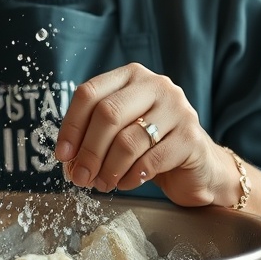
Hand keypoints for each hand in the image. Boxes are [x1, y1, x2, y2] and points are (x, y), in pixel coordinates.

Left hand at [54, 63, 231, 207]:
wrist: (198, 167)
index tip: (62, 154)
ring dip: (108, 168)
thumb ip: (94, 134)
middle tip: (80, 176)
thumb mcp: (120, 130)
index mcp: (131, 76)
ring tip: (102, 183)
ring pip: (128, 140)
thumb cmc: (151, 146)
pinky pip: (150, 161)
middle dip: (88, 151)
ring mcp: (177, 109)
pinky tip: (125, 182)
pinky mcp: (191, 137)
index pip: (89, 93)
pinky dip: (130, 177)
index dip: (71, 126)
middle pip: (108, 114)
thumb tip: (67, 157)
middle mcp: (156, 85)